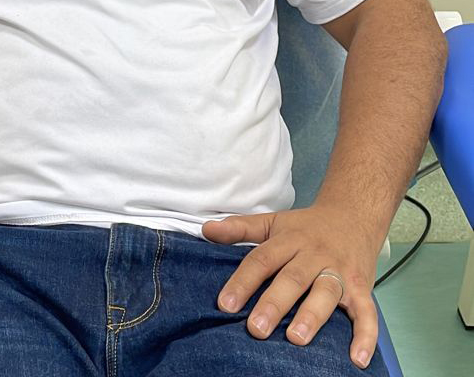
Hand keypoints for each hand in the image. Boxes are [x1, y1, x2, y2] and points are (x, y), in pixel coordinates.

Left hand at [201, 204, 382, 369]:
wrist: (353, 215)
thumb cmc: (306, 226)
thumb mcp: (272, 221)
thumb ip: (240, 228)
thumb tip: (206, 230)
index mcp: (289, 239)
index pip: (262, 259)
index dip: (242, 281)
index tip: (224, 304)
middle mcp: (314, 254)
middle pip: (292, 278)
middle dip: (274, 304)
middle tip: (256, 328)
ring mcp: (339, 271)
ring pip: (326, 293)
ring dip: (312, 316)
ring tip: (296, 338)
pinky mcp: (362, 287)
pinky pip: (368, 312)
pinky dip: (365, 335)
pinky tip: (358, 358)